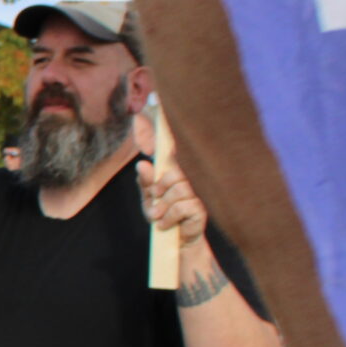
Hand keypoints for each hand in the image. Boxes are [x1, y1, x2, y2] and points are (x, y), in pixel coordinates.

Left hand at [131, 108, 207, 247]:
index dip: (166, 125)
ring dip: (161, 207)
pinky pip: (182, 205)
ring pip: (176, 189)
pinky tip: (166, 224)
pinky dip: (169, 217)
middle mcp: (190, 177)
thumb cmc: (163, 217)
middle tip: (154, 204)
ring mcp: (198, 191)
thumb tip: (143, 162)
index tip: (159, 101)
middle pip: (171, 173)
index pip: (173, 147)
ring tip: (158, 217)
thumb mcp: (148, 200)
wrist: (176, 245)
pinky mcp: (202, 207)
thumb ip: (145, 182)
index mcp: (176, 171)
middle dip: (157, 191)